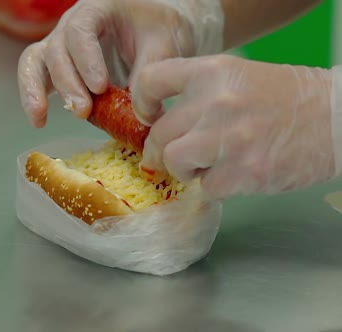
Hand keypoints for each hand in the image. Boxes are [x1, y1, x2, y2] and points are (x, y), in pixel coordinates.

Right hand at [17, 0, 223, 127]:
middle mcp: (71, 25)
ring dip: (35, 90)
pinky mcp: (56, 67)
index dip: (86, 59)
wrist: (154, 28)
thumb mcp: (162, 44)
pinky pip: (34, 77)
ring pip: (34, 61)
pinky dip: (33, 98)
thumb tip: (140, 113)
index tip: (100, 87)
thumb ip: (149, 72)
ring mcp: (60, 45)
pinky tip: (39, 121)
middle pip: (56, 50)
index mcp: (97, 9)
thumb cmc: (158, 28)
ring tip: (40, 118)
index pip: (81, 30)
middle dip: (67, 83)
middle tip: (83, 110)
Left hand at [133, 54, 337, 198]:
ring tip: (205, 167)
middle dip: (162, 151)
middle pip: (159, 133)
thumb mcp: (239, 78)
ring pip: (174, 162)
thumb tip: (162, 122)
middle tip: (174, 157)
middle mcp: (214, 102)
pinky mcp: (243, 171)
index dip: (141, 103)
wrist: (338, 118)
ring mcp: (228, 138)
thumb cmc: (287, 98)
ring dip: (184, 171)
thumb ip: (199, 94)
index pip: (150, 80)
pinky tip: (235, 174)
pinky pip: (206, 187)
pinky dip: (216, 186)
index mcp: (212, 72)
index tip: (147, 117)